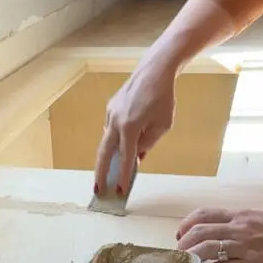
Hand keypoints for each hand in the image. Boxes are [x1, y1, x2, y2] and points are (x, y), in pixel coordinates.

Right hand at [95, 60, 175, 193]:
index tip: (120, 191)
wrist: (154, 71)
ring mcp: (111, 114)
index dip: (123, 175)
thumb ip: (149, 143)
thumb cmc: (164, 98)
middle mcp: (116, 121)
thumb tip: (137, 156)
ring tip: (105, 176)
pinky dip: (114, 143)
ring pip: (106, 142)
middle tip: (98, 190)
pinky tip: (119, 150)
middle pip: (103, 153)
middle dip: (100, 173)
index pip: (126, 157)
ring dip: (106, 159)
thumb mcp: (163, 125)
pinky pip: (111, 130)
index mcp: (131, 127)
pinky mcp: (111, 108)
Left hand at [176, 207, 262, 262]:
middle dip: (184, 243)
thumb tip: (219, 230)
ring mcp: (244, 247)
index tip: (181, 234)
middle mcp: (238, 228)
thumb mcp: (259, 219)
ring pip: (207, 249)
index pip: (204, 214)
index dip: (187, 224)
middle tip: (180, 253)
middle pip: (200, 231)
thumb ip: (238, 223)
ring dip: (191, 257)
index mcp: (240, 216)